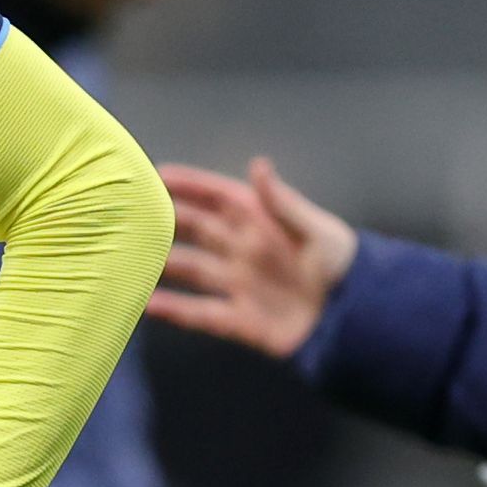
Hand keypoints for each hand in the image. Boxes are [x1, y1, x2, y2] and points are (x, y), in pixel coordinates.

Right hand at [147, 157, 357, 357]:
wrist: (360, 322)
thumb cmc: (347, 268)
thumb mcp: (318, 231)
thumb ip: (283, 203)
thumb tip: (257, 165)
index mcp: (264, 223)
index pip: (218, 197)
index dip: (189, 185)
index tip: (154, 174)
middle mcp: (246, 251)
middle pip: (197, 230)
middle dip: (164, 219)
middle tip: (126, 212)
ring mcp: (241, 285)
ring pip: (192, 269)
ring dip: (162, 264)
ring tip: (127, 258)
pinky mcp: (242, 321)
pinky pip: (201, 314)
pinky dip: (175, 311)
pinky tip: (148, 305)